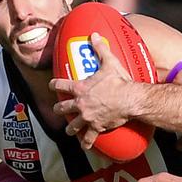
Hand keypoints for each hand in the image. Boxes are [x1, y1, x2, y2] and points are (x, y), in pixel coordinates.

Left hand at [50, 32, 135, 150]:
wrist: (130, 99)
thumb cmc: (119, 82)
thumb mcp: (109, 62)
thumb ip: (100, 49)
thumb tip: (94, 35)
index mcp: (80, 88)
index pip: (60, 85)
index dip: (54, 85)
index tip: (51, 85)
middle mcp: (80, 104)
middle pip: (62, 108)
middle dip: (59, 109)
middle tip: (58, 110)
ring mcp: (87, 117)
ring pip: (72, 125)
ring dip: (70, 128)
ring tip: (69, 130)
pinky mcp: (96, 127)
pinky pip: (89, 138)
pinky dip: (86, 143)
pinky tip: (84, 146)